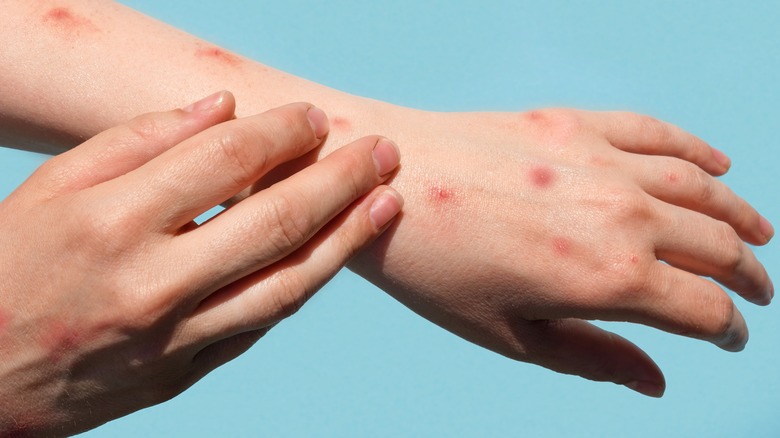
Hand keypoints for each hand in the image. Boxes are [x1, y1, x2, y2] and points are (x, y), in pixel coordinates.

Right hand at [0, 91, 402, 434]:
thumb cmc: (10, 267)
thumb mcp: (53, 186)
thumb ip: (139, 139)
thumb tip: (222, 107)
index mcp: (112, 221)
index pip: (226, 160)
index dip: (282, 132)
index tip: (314, 118)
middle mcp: (151, 284)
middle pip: (276, 221)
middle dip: (342, 179)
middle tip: (384, 152)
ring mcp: (172, 340)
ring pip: (286, 284)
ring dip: (347, 239)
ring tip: (388, 204)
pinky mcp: (181, 376)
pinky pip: (258, 325)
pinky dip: (299, 284)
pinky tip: (330, 254)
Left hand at [348, 107, 772, 396]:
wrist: (386, 183)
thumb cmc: (437, 270)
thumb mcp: (512, 336)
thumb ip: (593, 358)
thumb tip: (657, 383)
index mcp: (611, 278)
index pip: (704, 308)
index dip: (727, 329)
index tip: (730, 337)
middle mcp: (623, 215)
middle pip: (717, 247)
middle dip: (747, 275)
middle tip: (757, 290)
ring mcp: (603, 162)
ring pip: (701, 189)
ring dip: (739, 216)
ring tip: (760, 234)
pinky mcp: (577, 123)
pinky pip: (659, 134)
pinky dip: (698, 152)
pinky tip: (718, 166)